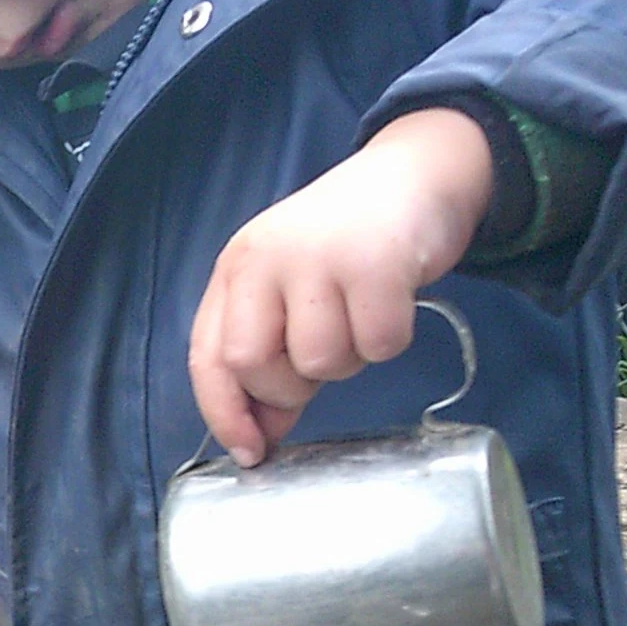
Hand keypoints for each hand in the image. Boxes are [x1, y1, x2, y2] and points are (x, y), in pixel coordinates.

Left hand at [189, 106, 495, 464]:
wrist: (417, 173)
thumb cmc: (349, 243)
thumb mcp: (291, 289)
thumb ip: (270, 356)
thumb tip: (260, 437)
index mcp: (236, 268)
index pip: (209, 356)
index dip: (224, 414)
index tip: (248, 452)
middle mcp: (266, 257)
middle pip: (253, 365)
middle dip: (288, 389)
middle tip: (320, 363)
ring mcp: (319, 256)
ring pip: (320, 361)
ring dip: (348, 361)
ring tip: (359, 317)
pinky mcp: (377, 261)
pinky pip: (378, 344)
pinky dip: (390, 341)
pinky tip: (393, 303)